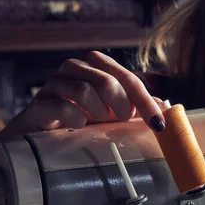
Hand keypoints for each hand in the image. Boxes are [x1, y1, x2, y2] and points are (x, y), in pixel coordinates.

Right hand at [0, 51, 165, 135]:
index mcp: (95, 67)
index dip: (145, 101)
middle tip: (122, 120)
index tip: (158, 124)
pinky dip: (75, 118)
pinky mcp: (39, 103)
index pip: (127, 78)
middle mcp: (74, 69)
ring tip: (97, 122)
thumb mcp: (112, 113)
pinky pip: (62, 105)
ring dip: (97, 111)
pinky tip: (78, 126)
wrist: (38, 137)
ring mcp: (54, 84)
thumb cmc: (79, 121)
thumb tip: (166, 107)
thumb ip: (135, 107)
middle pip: (106, 80)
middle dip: (121, 105)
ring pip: (83, 89)